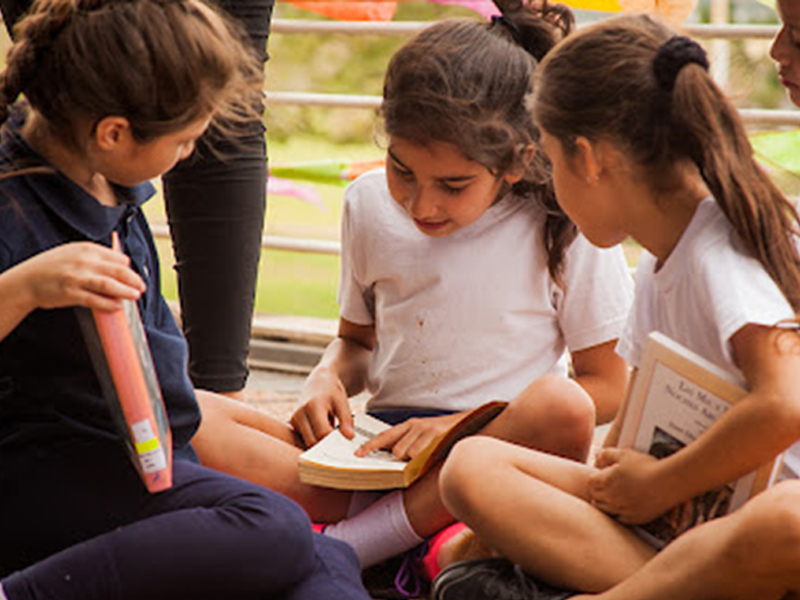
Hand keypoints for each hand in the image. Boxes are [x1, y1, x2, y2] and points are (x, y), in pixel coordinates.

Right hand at [21, 242, 144, 311]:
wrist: (27, 280)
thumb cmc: (52, 267)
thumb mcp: (74, 253)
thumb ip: (96, 257)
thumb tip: (123, 265)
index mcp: (86, 249)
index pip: (117, 258)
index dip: (128, 268)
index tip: (133, 276)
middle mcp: (83, 262)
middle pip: (118, 271)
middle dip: (134, 280)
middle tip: (142, 287)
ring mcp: (77, 278)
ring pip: (109, 285)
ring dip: (126, 291)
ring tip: (135, 295)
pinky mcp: (72, 293)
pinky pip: (96, 300)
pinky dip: (109, 303)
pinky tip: (117, 306)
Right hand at [291, 369, 353, 446]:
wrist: (319, 382)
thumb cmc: (332, 392)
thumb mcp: (342, 403)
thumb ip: (346, 420)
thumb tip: (350, 437)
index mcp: (312, 406)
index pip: (323, 433)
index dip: (335, 441)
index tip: (345, 441)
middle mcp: (299, 413)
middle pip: (312, 442)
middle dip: (327, 446)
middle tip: (340, 441)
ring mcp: (294, 419)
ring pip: (307, 442)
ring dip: (321, 442)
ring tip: (330, 428)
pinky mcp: (293, 424)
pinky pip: (305, 439)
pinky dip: (316, 439)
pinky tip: (323, 429)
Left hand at [355, 413, 461, 459]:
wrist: (468, 423)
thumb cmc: (443, 435)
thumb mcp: (423, 435)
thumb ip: (408, 443)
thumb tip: (392, 456)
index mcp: (409, 425)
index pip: (385, 436)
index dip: (370, 446)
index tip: (357, 454)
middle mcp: (416, 425)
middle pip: (397, 450)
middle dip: (403, 459)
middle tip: (415, 459)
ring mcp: (426, 429)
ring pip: (409, 453)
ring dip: (416, 461)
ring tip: (429, 456)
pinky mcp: (437, 434)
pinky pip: (423, 453)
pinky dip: (425, 460)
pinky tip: (434, 456)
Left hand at [589, 448, 673, 524]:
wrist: (668, 483)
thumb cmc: (646, 466)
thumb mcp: (625, 454)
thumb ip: (607, 454)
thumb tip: (596, 455)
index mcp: (606, 481)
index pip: (590, 483)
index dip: (594, 479)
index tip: (601, 477)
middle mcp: (610, 497)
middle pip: (595, 497)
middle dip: (597, 491)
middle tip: (605, 487)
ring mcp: (621, 509)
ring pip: (604, 510)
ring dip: (605, 503)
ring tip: (613, 497)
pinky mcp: (633, 518)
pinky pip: (619, 519)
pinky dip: (618, 513)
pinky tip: (624, 507)